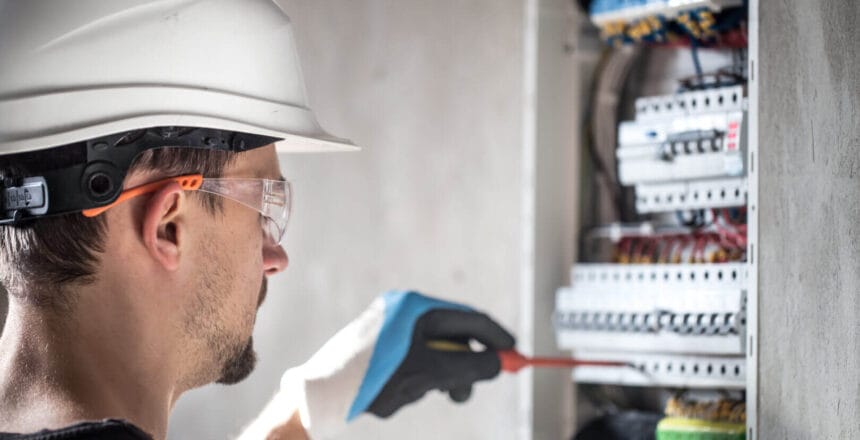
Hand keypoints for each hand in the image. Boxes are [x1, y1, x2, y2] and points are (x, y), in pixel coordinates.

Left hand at [280, 290, 514, 438]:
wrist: (318, 395)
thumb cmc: (371, 379)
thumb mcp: (429, 373)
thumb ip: (470, 366)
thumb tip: (498, 364)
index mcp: (414, 307)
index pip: (468, 318)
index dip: (495, 337)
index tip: (514, 355)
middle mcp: (402, 311)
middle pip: (452, 337)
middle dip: (460, 368)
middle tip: (463, 393)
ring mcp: (389, 328)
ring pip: (432, 355)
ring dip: (433, 379)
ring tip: (413, 395)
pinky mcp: (378, 347)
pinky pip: (412, 363)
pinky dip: (413, 381)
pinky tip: (392, 396)